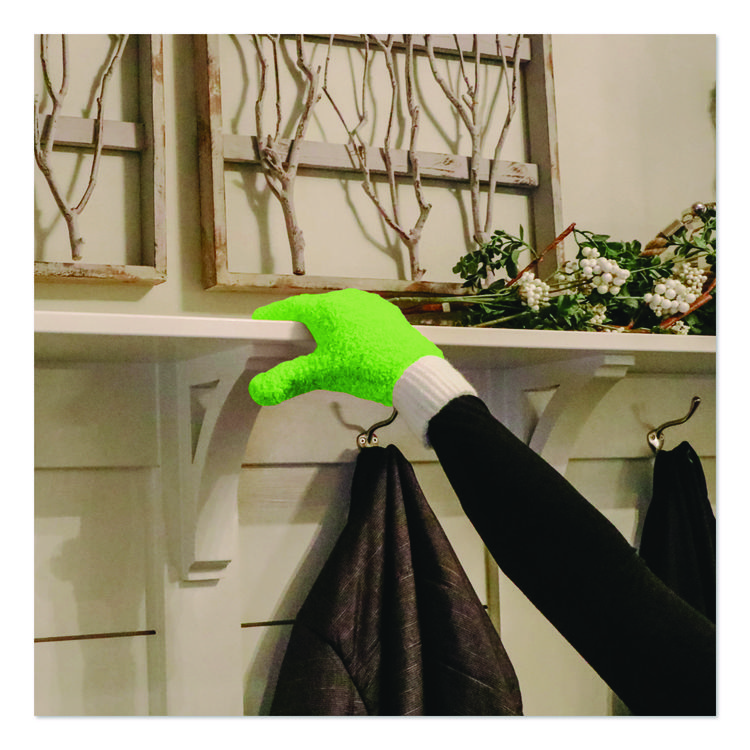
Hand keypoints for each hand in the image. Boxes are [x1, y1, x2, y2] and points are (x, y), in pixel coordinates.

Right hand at [248, 288, 443, 405]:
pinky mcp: (389, 316)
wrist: (413, 372)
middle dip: (299, 324)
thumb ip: (287, 379)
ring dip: (326, 327)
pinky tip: (351, 347)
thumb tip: (257, 390)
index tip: (259, 323)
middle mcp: (348, 298)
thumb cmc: (362, 368)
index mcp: (327, 307)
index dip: (273, 316)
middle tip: (287, 341)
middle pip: (315, 310)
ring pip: (339, 314)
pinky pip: (360, 320)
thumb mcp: (322, 374)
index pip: (291, 307)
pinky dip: (348, 330)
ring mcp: (371, 305)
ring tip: (319, 346)